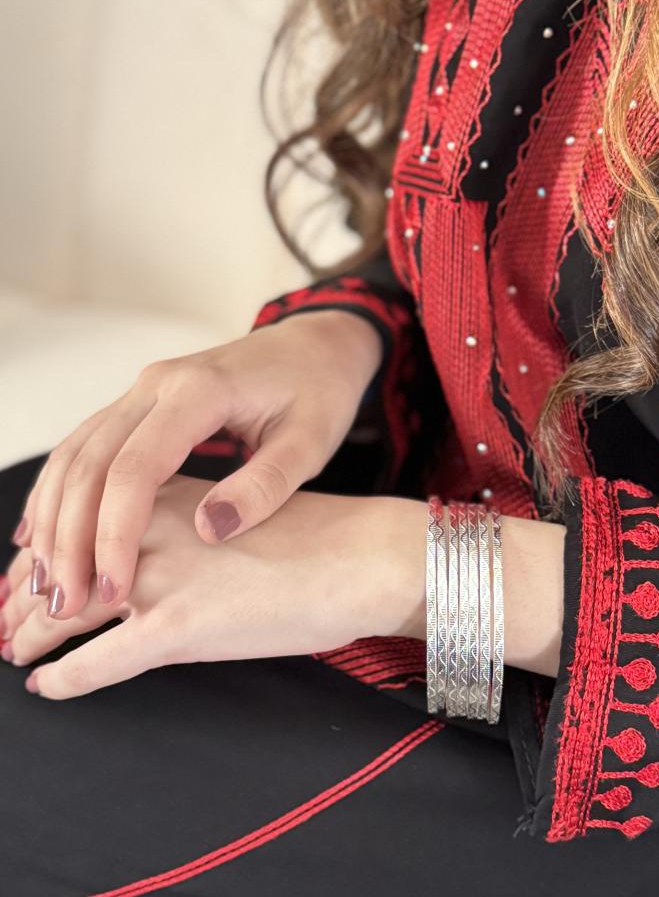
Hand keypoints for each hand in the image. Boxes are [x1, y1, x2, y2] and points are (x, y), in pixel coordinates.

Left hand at [0, 476, 427, 699]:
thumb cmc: (322, 538)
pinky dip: (65, 677)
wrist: (364, 555)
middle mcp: (155, 530)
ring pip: (68, 609)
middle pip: (65, 563)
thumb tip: (175, 548)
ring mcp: (163, 578)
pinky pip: (99, 661)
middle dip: (27, 593)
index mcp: (172, 498)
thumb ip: (198, 523)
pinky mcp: (180, 627)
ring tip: (12, 650)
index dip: (51, 550)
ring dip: (30, 634)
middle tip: (4, 616)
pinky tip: (47, 686)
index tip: (31, 568)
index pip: (87, 522)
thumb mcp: (245, 510)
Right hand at [11, 309, 383, 621]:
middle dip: (70, 539)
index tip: (116, 592)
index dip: (116, 535)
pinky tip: (46, 536)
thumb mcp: (312, 442)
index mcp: (200, 391)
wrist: (315, 346)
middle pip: (89, 464)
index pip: (135, 469)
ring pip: (75, 456)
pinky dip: (60, 493)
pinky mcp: (139, 405)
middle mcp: (157, 384)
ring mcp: (142, 391)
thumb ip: (266, 485)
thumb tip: (208, 530)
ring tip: (50, 585)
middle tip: (65, 604)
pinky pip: (85, 448)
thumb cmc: (319, 392)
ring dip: (54, 520)